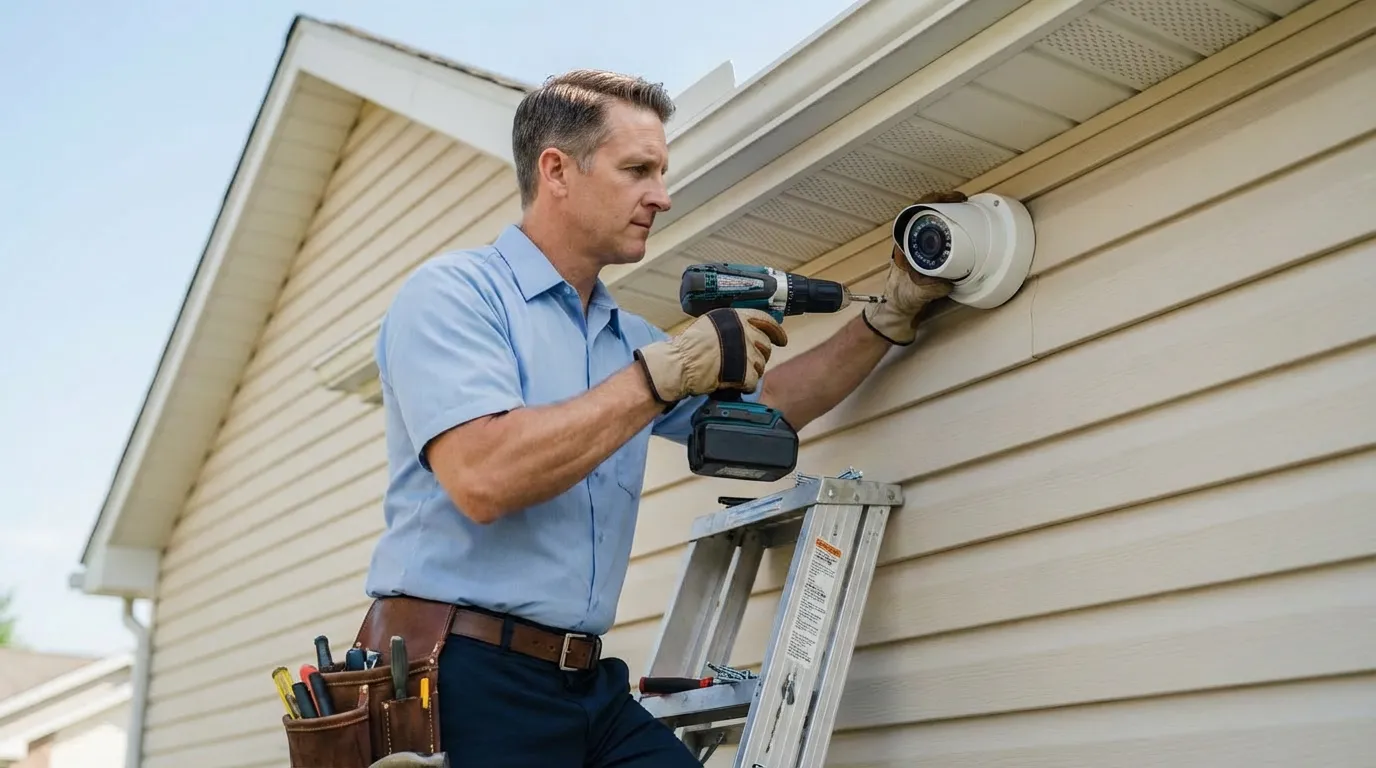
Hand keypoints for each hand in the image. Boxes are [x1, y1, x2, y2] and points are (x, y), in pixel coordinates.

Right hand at [635, 308, 788, 402]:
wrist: (679, 365)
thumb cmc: (689, 347)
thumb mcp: (711, 324)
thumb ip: (732, 325)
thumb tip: (753, 330)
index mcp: (736, 317)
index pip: (766, 320)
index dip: (777, 332)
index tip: (781, 339)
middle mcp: (743, 331)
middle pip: (765, 345)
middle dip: (759, 355)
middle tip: (746, 362)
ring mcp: (745, 352)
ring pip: (761, 364)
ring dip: (751, 371)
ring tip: (734, 373)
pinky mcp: (744, 372)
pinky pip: (753, 380)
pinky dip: (745, 385)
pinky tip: (734, 383)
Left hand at [862, 190, 966, 344]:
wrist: (897, 310)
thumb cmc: (900, 298)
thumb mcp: (916, 292)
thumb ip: (931, 289)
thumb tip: (949, 282)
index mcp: (903, 243)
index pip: (916, 211)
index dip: (934, 200)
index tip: (951, 199)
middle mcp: (908, 240)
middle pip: (925, 210)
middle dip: (944, 201)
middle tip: (962, 200)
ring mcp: (917, 245)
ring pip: (931, 220)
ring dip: (946, 211)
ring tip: (963, 207)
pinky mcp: (925, 253)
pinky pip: (937, 233)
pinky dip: (948, 225)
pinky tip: (959, 225)